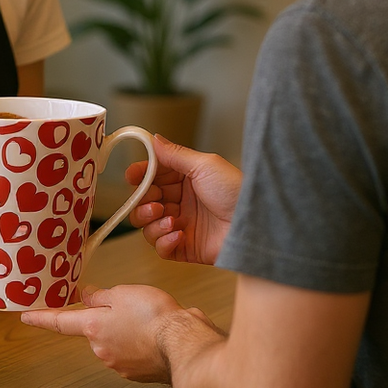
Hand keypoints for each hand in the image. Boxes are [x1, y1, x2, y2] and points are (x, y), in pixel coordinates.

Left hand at [21, 283, 221, 381]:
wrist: (183, 345)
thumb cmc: (153, 316)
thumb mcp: (124, 293)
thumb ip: (102, 296)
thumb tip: (87, 297)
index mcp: (93, 327)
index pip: (60, 321)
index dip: (41, 317)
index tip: (24, 316)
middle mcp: (101, 350)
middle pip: (95, 329)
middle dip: (107, 317)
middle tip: (131, 303)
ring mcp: (119, 364)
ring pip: (116, 340)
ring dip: (127, 329)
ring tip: (151, 317)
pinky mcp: (138, 373)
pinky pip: (133, 352)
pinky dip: (141, 342)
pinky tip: (158, 333)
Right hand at [126, 134, 241, 264]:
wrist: (254, 224)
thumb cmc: (236, 191)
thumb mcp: (205, 165)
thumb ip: (175, 155)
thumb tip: (153, 139)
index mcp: (184, 180)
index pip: (151, 176)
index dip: (139, 176)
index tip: (133, 176)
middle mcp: (179, 202)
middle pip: (143, 202)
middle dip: (142, 202)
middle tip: (154, 202)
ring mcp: (180, 225)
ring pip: (147, 226)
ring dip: (150, 223)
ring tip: (169, 219)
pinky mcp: (184, 247)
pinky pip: (160, 248)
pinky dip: (164, 241)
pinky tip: (178, 233)